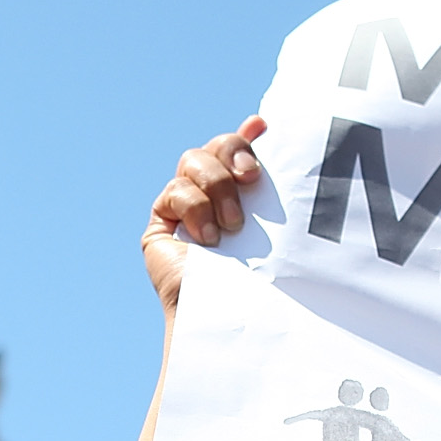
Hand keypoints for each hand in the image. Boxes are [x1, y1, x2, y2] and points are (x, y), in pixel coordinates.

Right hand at [139, 116, 265, 316]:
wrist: (228, 315)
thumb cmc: (261, 282)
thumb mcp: (276, 228)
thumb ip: (275, 193)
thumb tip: (279, 153)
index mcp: (240, 196)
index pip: (239, 151)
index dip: (246, 134)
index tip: (263, 125)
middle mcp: (210, 197)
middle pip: (214, 147)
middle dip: (232, 151)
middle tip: (251, 176)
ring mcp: (183, 208)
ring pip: (192, 161)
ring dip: (216, 187)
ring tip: (232, 226)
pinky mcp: (161, 223)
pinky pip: (175, 191)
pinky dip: (194, 209)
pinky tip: (207, 239)